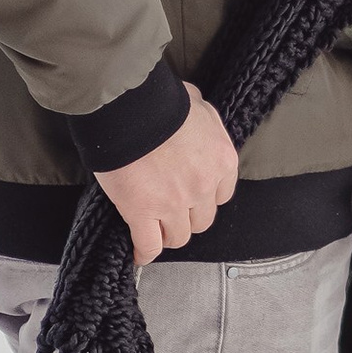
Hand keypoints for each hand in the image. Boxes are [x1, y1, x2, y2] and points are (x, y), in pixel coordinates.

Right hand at [97, 84, 239, 265]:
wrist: (129, 106)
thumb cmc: (160, 99)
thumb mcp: (196, 103)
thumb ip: (203, 118)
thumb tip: (196, 115)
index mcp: (221, 160)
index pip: (222, 194)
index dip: (205, 197)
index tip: (194, 196)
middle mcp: (203, 186)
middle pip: (202, 220)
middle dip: (187, 217)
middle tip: (171, 211)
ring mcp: (174, 203)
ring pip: (178, 236)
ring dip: (167, 234)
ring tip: (155, 229)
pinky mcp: (142, 212)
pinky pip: (149, 244)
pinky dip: (146, 252)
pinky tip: (141, 253)